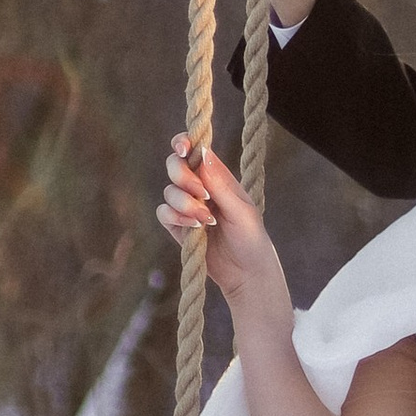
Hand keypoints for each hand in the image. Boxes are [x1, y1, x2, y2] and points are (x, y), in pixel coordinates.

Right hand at [158, 134, 289, 324]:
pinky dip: (175, 217)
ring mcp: (187, 207)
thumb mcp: (242, 210)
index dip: (183, 143)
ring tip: (206, 220)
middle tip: (202, 194)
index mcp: (217, 176)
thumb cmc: (251, 237)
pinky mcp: (178, 226)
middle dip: (183, 177)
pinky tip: (194, 228)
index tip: (182, 148)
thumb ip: (220, 184)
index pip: (194, 150)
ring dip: (184, 204)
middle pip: (174, 166)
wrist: (246, 273)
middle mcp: (200, 187)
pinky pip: (163, 213)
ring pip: (168, 192)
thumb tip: (203, 153)